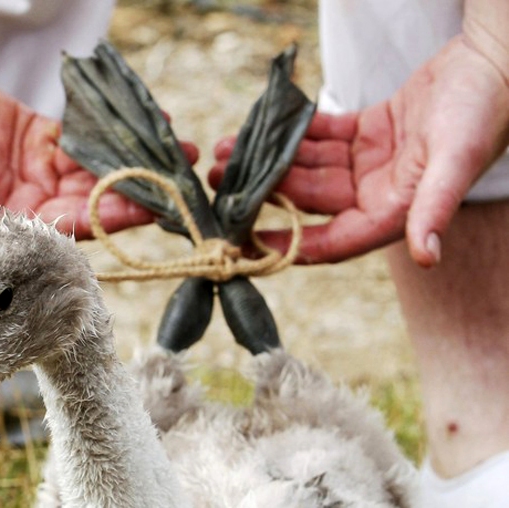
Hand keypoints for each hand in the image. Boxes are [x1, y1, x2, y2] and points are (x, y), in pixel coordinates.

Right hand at [0, 71, 197, 238]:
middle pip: (98, 201)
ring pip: (100, 170)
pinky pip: (88, 137)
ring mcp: (46, 171)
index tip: (151, 208)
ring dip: (137, 162)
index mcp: (18, 226)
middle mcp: (39, 203)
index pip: (75, 228)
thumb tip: (3, 263)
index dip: (113, 218)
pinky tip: (150, 124)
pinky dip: (115, 133)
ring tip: (182, 149)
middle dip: (139, 191)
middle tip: (181, 181)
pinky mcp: (48, 139)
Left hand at [211, 35, 508, 266]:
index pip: (332, 240)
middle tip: (222, 181)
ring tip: (227, 150)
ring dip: (271, 160)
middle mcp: (377, 193)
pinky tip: (263, 127)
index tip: (244, 243)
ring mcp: (370, 164)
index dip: (288, 244)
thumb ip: (435, 208)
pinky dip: (295, 134)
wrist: (494, 64)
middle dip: (265, 191)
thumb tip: (428, 258)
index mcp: (393, 211)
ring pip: (310, 167)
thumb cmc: (483, 112)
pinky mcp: (367, 134)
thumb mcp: (456, 160)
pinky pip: (323, 137)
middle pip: (310, 199)